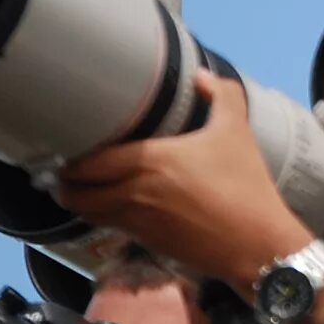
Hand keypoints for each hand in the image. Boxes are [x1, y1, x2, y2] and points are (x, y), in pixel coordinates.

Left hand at [53, 70, 312, 288]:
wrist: (259, 245)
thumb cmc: (246, 187)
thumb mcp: (237, 133)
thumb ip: (221, 96)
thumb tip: (203, 77)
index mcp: (151, 160)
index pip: (90, 162)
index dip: (72, 160)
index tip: (70, 150)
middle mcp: (136, 192)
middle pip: (78, 192)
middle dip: (65, 183)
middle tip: (65, 172)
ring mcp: (140, 222)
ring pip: (90, 214)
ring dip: (80, 203)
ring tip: (78, 192)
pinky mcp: (150, 243)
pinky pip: (113, 228)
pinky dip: (104, 219)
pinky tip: (112, 210)